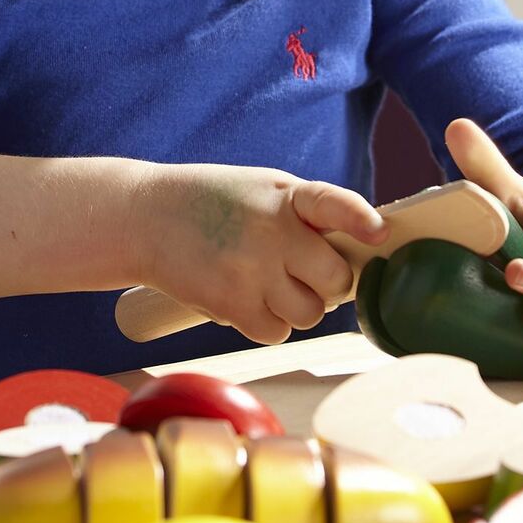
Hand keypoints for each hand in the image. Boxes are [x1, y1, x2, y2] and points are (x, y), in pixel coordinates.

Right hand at [133, 163, 386, 345]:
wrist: (144, 218)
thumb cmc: (214, 202)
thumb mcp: (263, 189)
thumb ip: (308, 214)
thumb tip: (361, 252)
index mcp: (284, 196)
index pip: (332, 204)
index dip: (359, 218)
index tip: (378, 232)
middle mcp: (271, 234)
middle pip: (336, 279)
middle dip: (329, 280)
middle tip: (307, 270)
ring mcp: (250, 272)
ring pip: (311, 314)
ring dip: (299, 305)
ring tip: (270, 281)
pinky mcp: (230, 306)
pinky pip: (277, 333)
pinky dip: (269, 322)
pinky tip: (248, 297)